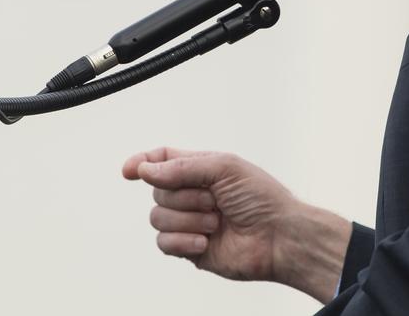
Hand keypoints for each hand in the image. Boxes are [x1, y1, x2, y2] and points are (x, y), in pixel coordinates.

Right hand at [122, 147, 351, 302]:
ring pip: (158, 217)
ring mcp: (189, 222)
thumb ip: (181, 167)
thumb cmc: (261, 198)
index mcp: (200, 169)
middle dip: (185, 196)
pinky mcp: (189, 248)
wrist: (278, 237)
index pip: (161, 161)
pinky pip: (164, 243)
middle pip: (158, 190)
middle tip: (215, 201)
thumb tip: (145, 170)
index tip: (129, 170)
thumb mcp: (224, 168)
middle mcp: (192, 194)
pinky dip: (183, 241)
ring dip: (188, 219)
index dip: (142, 163)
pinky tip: (205, 241)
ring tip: (216, 222)